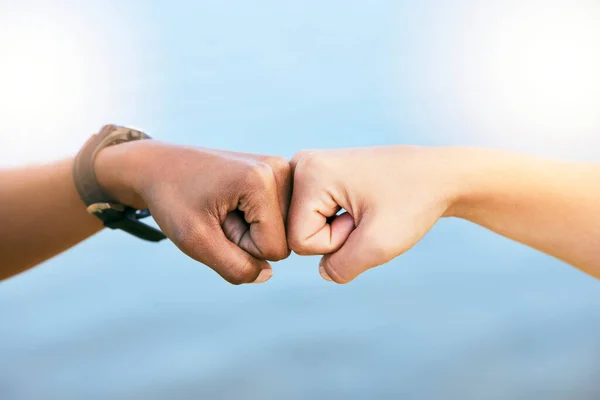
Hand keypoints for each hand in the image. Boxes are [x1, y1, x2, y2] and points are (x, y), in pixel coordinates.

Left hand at [96, 141, 291, 283]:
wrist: (160, 167)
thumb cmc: (173, 200)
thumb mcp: (195, 241)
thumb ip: (234, 267)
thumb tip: (267, 274)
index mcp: (261, 180)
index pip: (275, 249)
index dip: (240, 247)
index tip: (215, 220)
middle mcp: (280, 169)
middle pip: (283, 239)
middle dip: (248, 238)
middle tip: (218, 214)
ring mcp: (282, 169)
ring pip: (282, 230)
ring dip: (250, 230)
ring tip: (223, 208)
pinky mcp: (279, 173)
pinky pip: (278, 218)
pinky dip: (254, 219)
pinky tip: (233, 202)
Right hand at [287, 146, 461, 282]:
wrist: (439, 175)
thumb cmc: (414, 202)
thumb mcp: (379, 246)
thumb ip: (341, 268)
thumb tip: (323, 271)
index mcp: (308, 172)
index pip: (300, 241)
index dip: (337, 242)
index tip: (366, 218)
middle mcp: (300, 164)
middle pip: (298, 232)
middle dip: (335, 236)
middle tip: (368, 214)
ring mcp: (309, 168)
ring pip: (307, 227)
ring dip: (339, 230)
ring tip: (367, 209)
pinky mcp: (319, 176)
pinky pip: (316, 218)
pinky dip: (340, 222)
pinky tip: (362, 206)